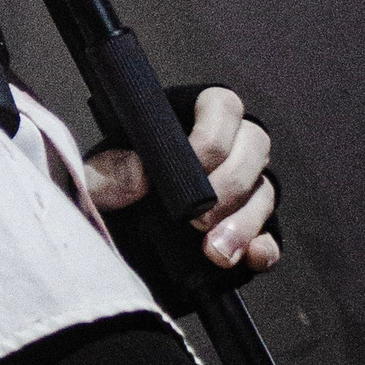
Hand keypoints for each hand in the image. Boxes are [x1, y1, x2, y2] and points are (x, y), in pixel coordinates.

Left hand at [86, 86, 279, 273]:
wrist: (110, 239)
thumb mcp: (93, 180)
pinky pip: (271, 234)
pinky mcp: (248, 230)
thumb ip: (105, 172)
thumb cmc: (105, 193)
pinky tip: (251, 258)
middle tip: (198, 219)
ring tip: (216, 252)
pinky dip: (263, 247)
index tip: (191, 169)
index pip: (222, 106)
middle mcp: (224, 149)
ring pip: (264, 191)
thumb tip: (139, 174)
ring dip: (245, 222)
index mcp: (187, 120)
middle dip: (230, 184)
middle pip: (254, 147)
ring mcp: (241, 190)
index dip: (213, 136)